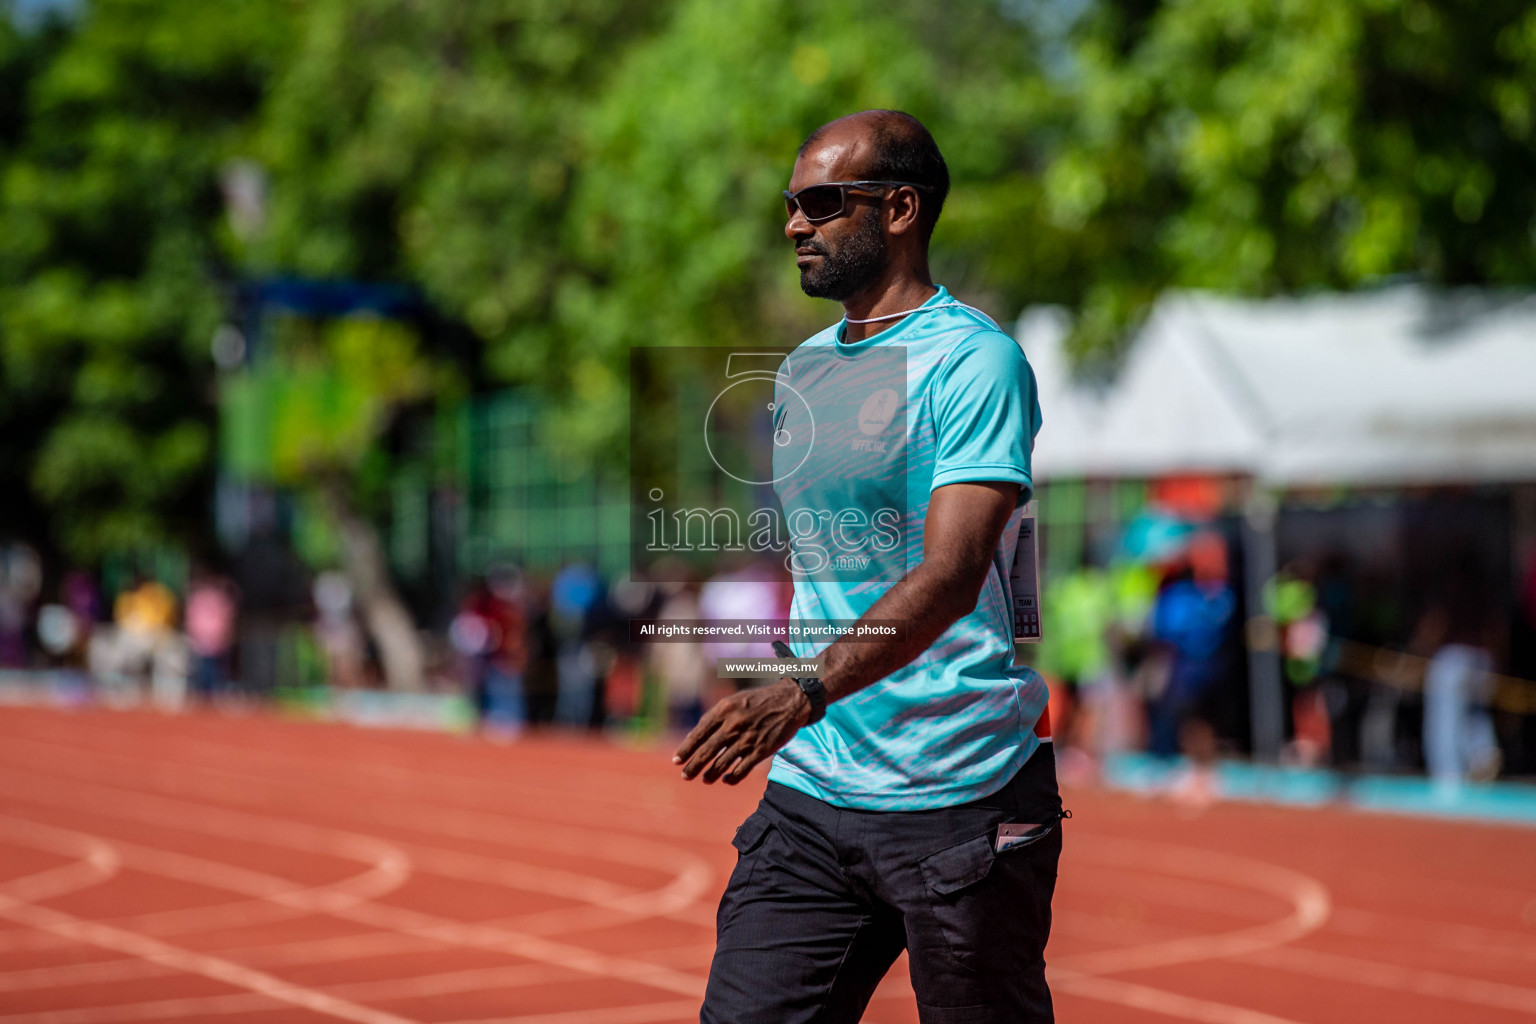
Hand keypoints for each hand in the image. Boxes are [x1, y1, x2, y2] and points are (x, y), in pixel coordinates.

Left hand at [673, 680, 809, 784]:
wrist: (789, 701)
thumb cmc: (756, 701)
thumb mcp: (732, 701)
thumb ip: (714, 718)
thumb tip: (693, 738)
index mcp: (724, 710)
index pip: (699, 733)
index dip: (686, 749)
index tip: (676, 760)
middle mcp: (734, 725)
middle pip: (708, 751)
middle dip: (693, 766)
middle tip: (685, 776)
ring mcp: (748, 739)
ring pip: (722, 763)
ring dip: (710, 775)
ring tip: (704, 779)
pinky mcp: (761, 750)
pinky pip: (742, 770)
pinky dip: (732, 778)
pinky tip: (726, 780)